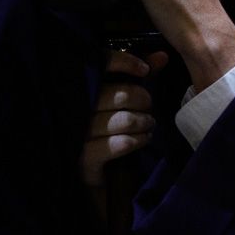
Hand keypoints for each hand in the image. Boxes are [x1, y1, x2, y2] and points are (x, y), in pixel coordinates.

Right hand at [81, 49, 167, 188]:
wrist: (85, 178)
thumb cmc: (102, 131)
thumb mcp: (118, 102)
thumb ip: (138, 78)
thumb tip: (162, 57)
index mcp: (76, 88)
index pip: (99, 63)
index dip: (125, 61)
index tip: (144, 71)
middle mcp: (72, 108)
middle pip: (118, 95)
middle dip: (142, 99)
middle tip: (148, 107)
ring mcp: (76, 135)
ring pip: (123, 120)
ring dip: (143, 122)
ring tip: (148, 124)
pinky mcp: (83, 159)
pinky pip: (120, 143)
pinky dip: (137, 140)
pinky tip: (142, 140)